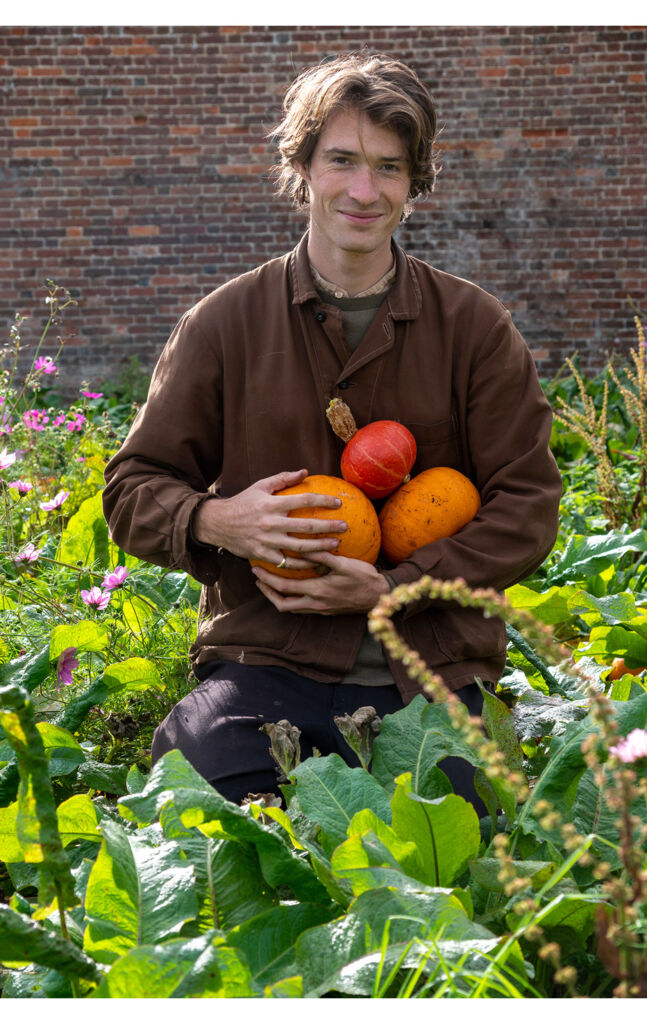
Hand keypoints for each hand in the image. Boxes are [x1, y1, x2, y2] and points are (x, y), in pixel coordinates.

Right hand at [191, 469, 346, 566]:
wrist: (217, 523)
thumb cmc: (243, 503)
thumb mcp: (260, 486)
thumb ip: (283, 479)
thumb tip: (305, 472)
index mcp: (272, 504)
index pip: (303, 500)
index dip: (323, 501)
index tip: (338, 503)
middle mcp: (271, 522)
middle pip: (306, 526)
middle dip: (328, 526)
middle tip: (344, 527)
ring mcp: (267, 540)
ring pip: (299, 547)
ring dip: (320, 547)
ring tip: (336, 545)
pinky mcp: (262, 554)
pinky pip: (286, 562)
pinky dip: (302, 564)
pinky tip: (316, 563)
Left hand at [252, 549, 389, 615]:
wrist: (380, 597)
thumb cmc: (364, 578)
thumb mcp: (344, 563)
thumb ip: (322, 555)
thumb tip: (304, 545)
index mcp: (317, 591)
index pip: (284, 588)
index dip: (267, 580)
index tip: (256, 570)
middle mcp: (316, 604)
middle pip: (282, 604)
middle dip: (268, 593)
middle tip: (258, 580)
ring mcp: (321, 610)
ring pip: (292, 609)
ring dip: (279, 598)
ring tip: (271, 585)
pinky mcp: (326, 611)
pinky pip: (302, 608)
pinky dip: (292, 599)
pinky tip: (292, 588)